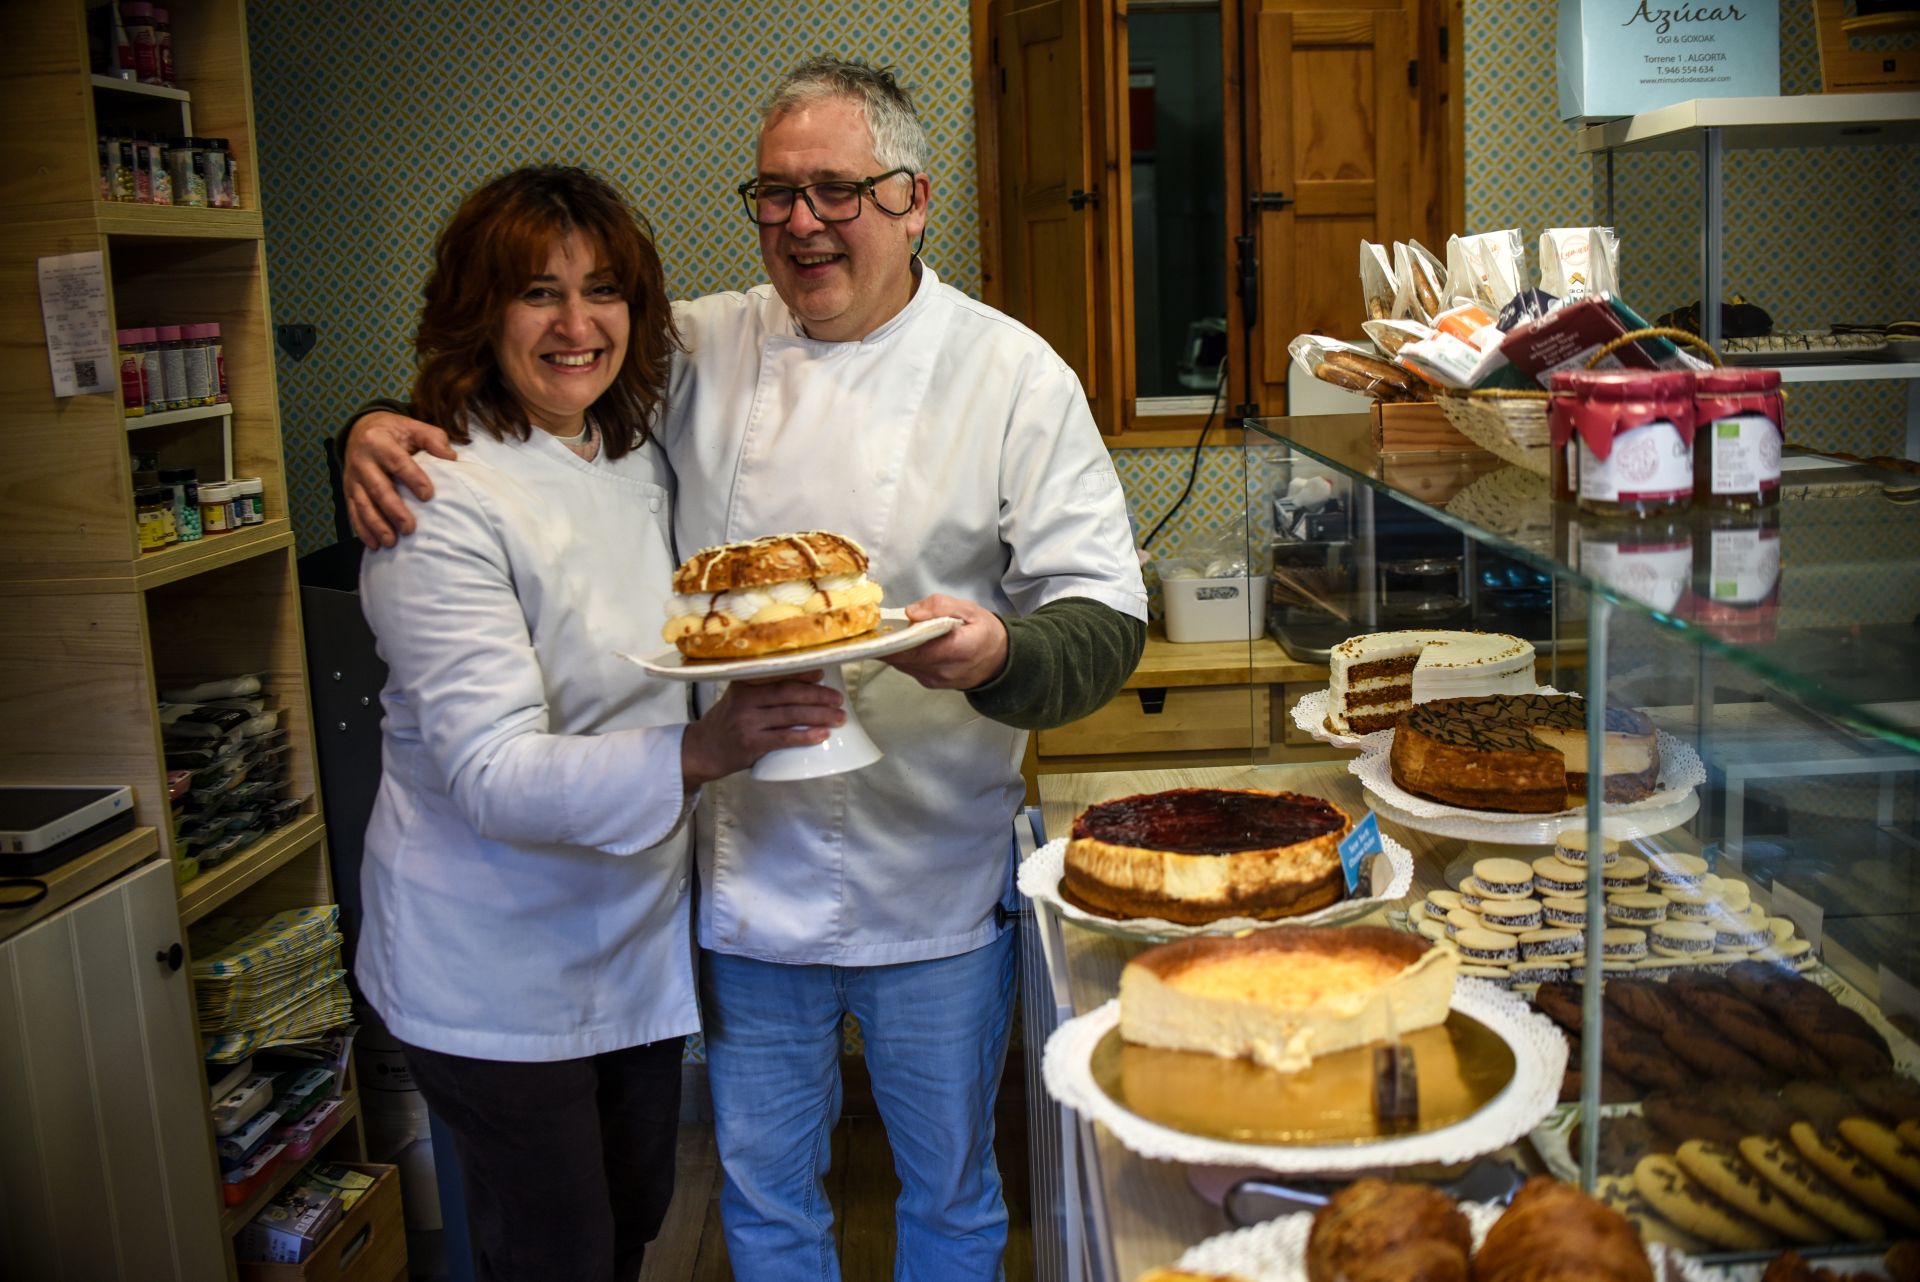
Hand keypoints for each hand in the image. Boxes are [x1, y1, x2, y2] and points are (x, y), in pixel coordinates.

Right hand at [345, 411, 456, 547]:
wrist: (360, 429)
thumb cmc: (395, 432)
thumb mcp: (413, 427)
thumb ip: (433, 439)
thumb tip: (451, 458)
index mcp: (379, 441)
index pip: (397, 462)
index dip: (412, 478)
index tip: (428, 495)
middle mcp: (362, 460)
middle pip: (378, 488)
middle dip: (393, 510)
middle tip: (410, 528)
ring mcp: (353, 478)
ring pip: (363, 504)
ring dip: (376, 525)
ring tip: (391, 542)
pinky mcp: (348, 491)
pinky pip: (353, 512)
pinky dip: (363, 530)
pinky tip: (375, 545)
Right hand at [679, 673, 844, 786]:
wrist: (702, 750)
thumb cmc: (728, 723)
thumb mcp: (738, 698)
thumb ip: (762, 689)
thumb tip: (807, 684)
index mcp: (743, 684)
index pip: (778, 675)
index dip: (803, 673)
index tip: (823, 673)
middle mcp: (745, 700)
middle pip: (789, 694)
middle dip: (818, 696)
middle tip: (839, 700)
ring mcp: (747, 722)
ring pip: (791, 715)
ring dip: (819, 716)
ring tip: (839, 717)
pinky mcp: (751, 744)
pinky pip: (784, 738)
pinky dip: (806, 736)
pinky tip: (822, 735)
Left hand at [877, 596, 1008, 690]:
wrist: (999, 661)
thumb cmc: (984, 632)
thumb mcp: (968, 609)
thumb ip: (940, 606)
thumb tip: (911, 613)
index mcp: (956, 649)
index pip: (915, 648)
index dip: (891, 641)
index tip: (874, 632)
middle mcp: (943, 670)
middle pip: (903, 658)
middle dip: (887, 643)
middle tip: (873, 627)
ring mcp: (935, 680)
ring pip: (902, 664)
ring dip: (893, 649)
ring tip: (889, 632)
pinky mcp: (930, 683)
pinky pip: (908, 667)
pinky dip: (903, 655)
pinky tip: (905, 643)